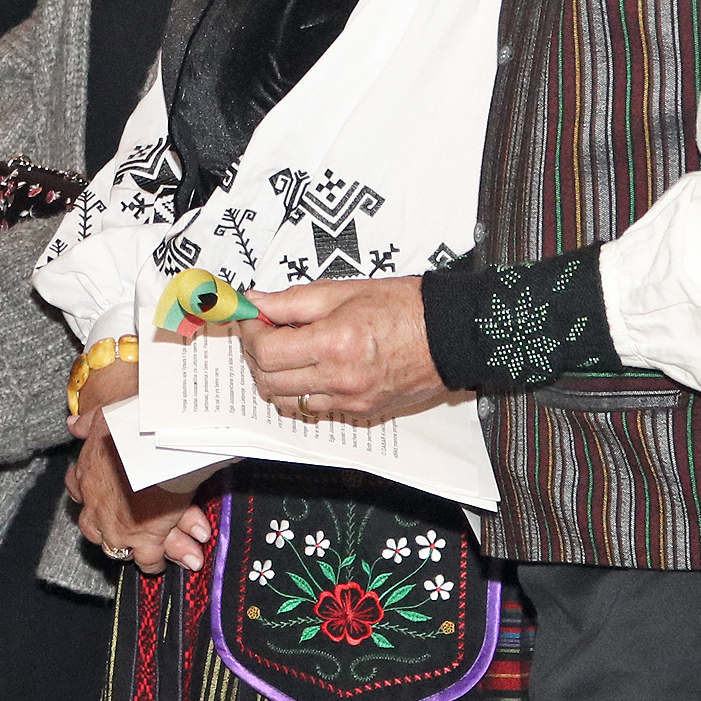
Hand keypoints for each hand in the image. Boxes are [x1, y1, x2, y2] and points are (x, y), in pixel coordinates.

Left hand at [65, 357, 212, 573]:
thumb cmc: (134, 426)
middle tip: (122, 530)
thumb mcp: (104, 417)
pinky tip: (160, 561)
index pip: (77, 491)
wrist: (159, 445)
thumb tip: (71, 424)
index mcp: (86, 474)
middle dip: (106, 530)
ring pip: (117, 549)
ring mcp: (117, 526)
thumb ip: (87, 424)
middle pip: (92, 528)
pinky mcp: (144, 539)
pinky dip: (153, 562)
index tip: (98, 499)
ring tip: (143, 551)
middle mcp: (96, 504)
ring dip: (130, 549)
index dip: (89, 497)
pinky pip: (146, 560)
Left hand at [242, 276, 452, 422]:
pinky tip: (306, 368)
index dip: (250, 333)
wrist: (450, 334)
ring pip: (285, 401)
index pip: (265, 352)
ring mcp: (350, 399)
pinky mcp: (361, 410)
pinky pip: (313, 408)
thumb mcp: (342, 291)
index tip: (253, 317)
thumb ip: (292, 300)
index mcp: (333, 343)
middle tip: (263, 332)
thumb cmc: (403, 307)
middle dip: (255, 354)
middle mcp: (340, 378)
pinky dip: (298, 391)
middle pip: (268, 380)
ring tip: (283, 351)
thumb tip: (256, 301)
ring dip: (273, 377)